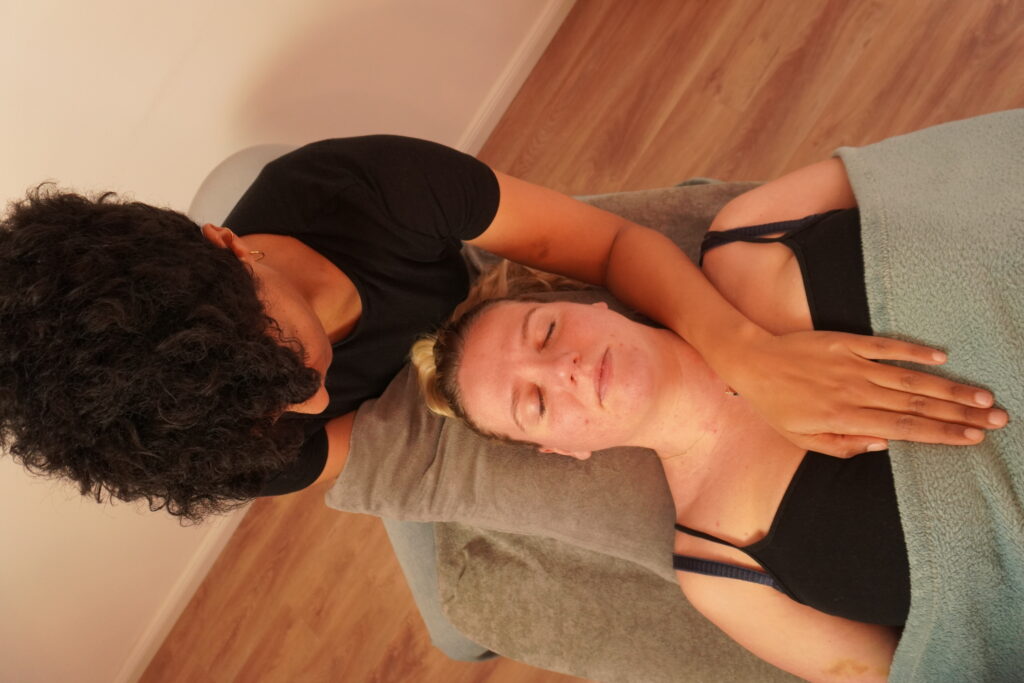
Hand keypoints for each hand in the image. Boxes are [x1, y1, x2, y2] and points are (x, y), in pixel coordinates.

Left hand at [721, 330, 1007, 456]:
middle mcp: (856, 392)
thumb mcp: (801, 439)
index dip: (942, 434)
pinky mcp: (847, 342)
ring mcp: (854, 365)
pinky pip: (886, 346)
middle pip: (918, 406)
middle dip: (960, 414)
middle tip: (998, 419)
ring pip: (910, 379)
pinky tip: (941, 358)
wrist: (751, 362)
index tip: (974, 438)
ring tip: (982, 396)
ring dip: (949, 388)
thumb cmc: (775, 406)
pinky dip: (915, 351)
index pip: (905, 429)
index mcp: (846, 419)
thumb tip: (886, 444)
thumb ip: (843, 446)